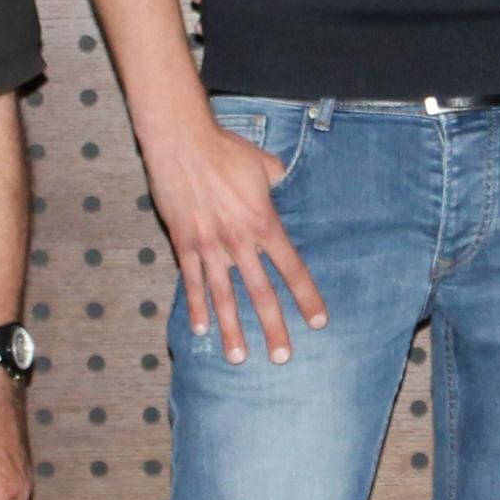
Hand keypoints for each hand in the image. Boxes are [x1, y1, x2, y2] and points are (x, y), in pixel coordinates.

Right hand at [144, 108, 326, 365]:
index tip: (318, 321)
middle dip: (273, 328)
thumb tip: (286, 186)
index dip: (306, 297)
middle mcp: (238, 242)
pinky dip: (196, 308)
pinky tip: (200, 330)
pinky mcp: (184, 244)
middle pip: (260, 294)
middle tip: (282, 357)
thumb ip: (279, 183)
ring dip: (232, 330)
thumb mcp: (265, 165)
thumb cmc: (225, 150)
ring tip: (238, 358)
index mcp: (264, 223)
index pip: (292, 268)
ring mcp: (209, 246)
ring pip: (223, 298)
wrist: (181, 142)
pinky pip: (191, 282)